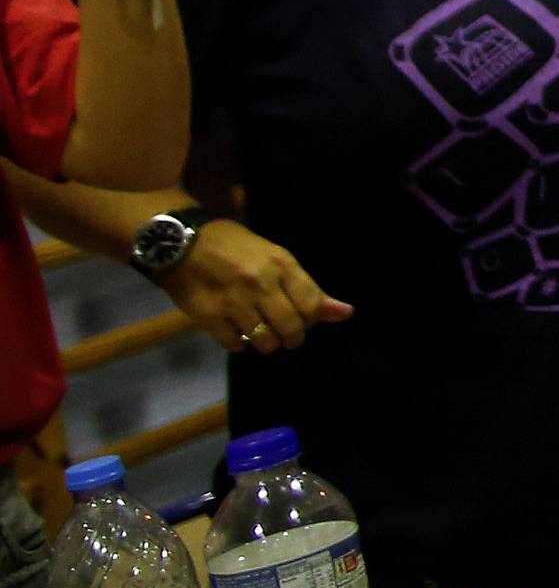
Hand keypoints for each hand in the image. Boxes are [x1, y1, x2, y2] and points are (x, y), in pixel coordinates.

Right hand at [159, 220, 354, 354]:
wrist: (182, 242)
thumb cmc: (235, 248)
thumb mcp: (275, 258)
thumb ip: (309, 289)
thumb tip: (346, 314)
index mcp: (281, 264)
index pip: (313, 307)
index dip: (311, 319)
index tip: (302, 317)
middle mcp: (261, 283)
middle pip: (292, 329)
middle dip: (291, 337)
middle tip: (283, 332)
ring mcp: (234, 301)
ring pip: (265, 342)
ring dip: (265, 342)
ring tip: (257, 328)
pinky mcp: (210, 316)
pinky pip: (235, 345)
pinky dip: (238, 342)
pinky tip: (234, 327)